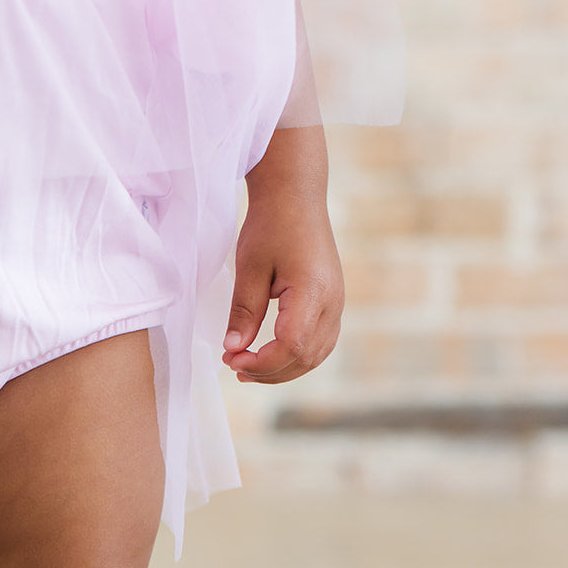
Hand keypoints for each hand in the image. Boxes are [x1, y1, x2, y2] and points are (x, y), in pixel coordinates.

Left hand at [222, 126, 344, 385]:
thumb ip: (243, 312)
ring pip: (315, 356)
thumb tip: (233, 349)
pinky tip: (271, 356)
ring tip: (248, 366)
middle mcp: (332, 302)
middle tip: (233, 365)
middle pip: (305, 357)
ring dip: (282, 369)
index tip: (230, 359)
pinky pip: (320, 344)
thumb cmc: (271, 225)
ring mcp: (337, 304)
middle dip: (268, 371)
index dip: (261, 362)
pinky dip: (296, 358)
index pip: (291, 346)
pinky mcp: (333, 303)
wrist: (296, 196)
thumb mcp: (249, 268)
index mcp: (313, 292)